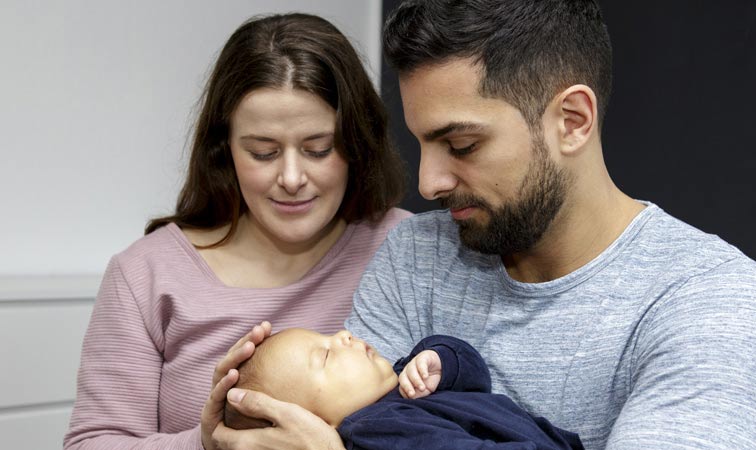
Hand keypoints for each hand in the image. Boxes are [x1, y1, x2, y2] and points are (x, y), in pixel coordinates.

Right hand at [201, 321, 271, 449]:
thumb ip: (279, 387)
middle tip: (259, 330)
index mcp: (238, 380)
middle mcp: (224, 385)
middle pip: (232, 358)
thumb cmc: (252, 426)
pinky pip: (215, 396)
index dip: (254, 339)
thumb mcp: (270, 404)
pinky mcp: (208, 414)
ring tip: (249, 347)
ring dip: (235, 358)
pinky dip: (224, 384)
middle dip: (245, 342)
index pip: (245, 355)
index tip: (268, 326)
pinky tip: (234, 374)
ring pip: (221, 371)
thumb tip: (306, 370)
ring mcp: (215, 397)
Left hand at [212, 388, 344, 449]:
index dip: (219, 415)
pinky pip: (252, 449)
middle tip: (237, 403)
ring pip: (240, 446)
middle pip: (225, 441)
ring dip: (239, 431)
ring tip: (250, 412)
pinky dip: (251, 438)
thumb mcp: (287, 414)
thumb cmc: (312, 439)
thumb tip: (231, 394)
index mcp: (247, 443)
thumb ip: (258, 404)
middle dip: (226, 423)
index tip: (230, 397)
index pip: (217, 433)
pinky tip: (265, 426)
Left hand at [398, 349, 441, 398]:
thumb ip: (419, 394)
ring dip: (416, 381)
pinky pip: (420, 363)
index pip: (401, 386)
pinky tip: (425, 377)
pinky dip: (422, 370)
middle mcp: (408, 371)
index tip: (411, 397)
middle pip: (403, 378)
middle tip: (412, 394)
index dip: (405, 392)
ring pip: (411, 371)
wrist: (440, 367)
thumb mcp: (426, 390)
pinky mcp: (422, 357)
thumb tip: (413, 398)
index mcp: (406, 379)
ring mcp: (414, 363)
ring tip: (422, 388)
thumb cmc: (430, 380)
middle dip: (407, 387)